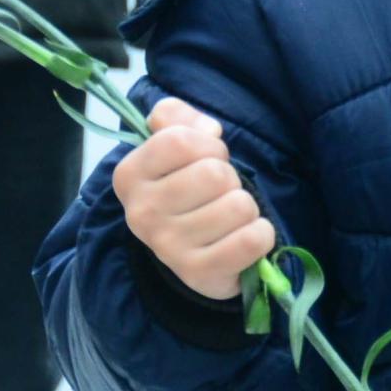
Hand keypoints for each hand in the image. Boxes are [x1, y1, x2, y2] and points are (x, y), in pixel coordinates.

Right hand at [114, 96, 274, 299]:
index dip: (208, 144)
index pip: (180, 140)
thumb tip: (207, 130)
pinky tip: (246, 236)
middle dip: (229, 177)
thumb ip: (178, 116)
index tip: (208, 156)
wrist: (188, 250)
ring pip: (238, 206)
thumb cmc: (185, 185)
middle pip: (213, 174)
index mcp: (129, 176)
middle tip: (219, 192)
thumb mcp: (173, 141)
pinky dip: (261, 233)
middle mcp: (141, 214)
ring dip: (245, 206)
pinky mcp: (199, 274)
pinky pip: (252, 240)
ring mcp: (168, 248)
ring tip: (230, 215)